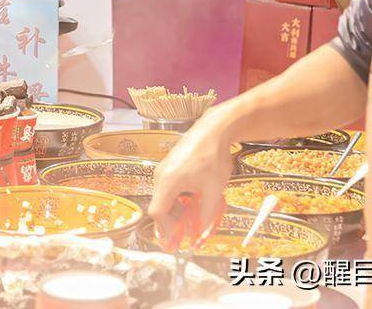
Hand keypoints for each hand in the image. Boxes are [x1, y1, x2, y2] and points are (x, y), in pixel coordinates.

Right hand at [148, 113, 231, 249]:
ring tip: (195, 217)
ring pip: (165, 198)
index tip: (176, 242)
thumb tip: (201, 235)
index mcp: (168, 182)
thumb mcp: (214, 191)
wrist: (212, 130)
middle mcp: (160, 176)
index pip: (157, 212)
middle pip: (160, 206)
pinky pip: (168, 189)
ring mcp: (163, 170)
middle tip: (188, 234)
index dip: (165, 229)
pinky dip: (178, 200)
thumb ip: (206, 215)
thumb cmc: (212, 159)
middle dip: (173, 223)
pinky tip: (194, 200)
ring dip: (177, 211)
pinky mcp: (169, 166)